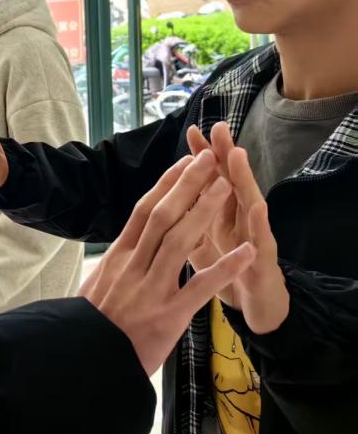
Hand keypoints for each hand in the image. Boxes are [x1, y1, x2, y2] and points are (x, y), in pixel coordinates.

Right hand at [80, 150, 255, 374]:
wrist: (85, 360)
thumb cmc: (89, 325)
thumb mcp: (95, 286)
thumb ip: (112, 266)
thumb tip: (121, 249)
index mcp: (118, 257)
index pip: (143, 211)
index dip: (165, 184)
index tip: (183, 163)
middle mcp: (133, 266)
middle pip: (163, 216)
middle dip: (187, 185)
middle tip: (209, 160)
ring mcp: (151, 288)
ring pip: (179, 241)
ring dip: (204, 211)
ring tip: (226, 188)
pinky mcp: (168, 314)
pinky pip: (200, 286)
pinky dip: (225, 268)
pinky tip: (246, 252)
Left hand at [186, 123, 288, 333]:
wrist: (255, 307)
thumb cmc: (225, 272)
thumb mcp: (200, 244)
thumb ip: (187, 220)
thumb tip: (168, 197)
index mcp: (221, 216)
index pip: (210, 181)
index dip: (201, 158)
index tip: (192, 130)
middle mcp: (239, 221)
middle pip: (231, 182)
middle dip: (223, 155)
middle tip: (218, 126)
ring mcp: (254, 240)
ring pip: (249, 205)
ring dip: (243, 178)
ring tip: (236, 152)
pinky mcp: (264, 264)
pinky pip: (261, 243)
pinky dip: (258, 225)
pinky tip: (257, 206)